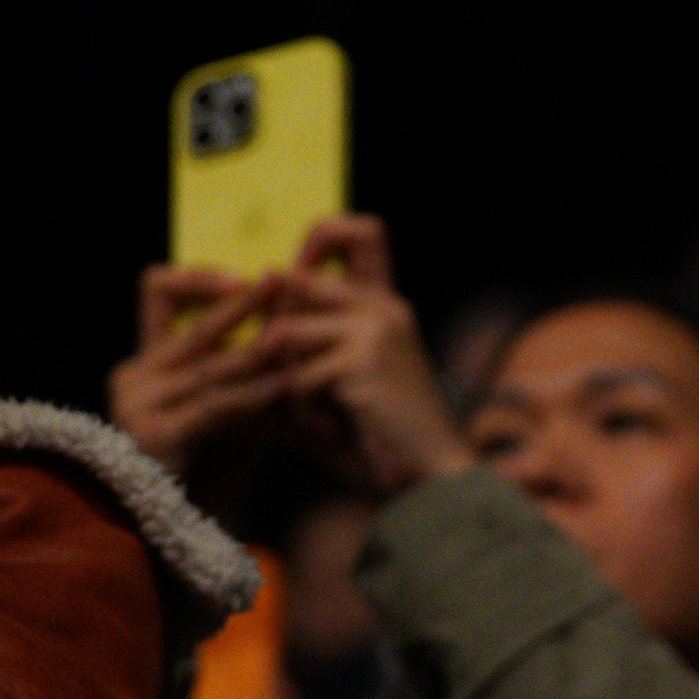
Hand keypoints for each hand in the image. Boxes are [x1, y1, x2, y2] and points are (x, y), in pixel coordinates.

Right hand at [108, 265, 292, 478]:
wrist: (176, 533)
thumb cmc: (207, 470)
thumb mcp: (226, 409)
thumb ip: (246, 371)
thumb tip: (291, 325)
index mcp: (148, 364)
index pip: (158, 293)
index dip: (198, 279)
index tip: (241, 278)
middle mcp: (135, 378)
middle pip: (193, 327)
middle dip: (243, 303)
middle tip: (280, 280)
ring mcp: (139, 406)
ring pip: (208, 367)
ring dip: (256, 350)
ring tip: (292, 333)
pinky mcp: (155, 436)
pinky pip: (213, 406)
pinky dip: (252, 394)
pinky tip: (283, 386)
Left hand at [268, 215, 466, 494]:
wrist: (433, 468)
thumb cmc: (388, 430)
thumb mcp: (355, 373)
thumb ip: (321, 339)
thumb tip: (265, 316)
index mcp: (388, 303)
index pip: (361, 229)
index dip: (317, 240)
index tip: (298, 282)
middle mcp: (384, 306)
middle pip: (297, 282)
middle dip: (276, 330)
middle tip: (293, 375)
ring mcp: (374, 330)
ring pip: (287, 335)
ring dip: (290, 380)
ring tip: (318, 411)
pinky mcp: (361, 362)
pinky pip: (298, 377)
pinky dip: (306, 411)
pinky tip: (336, 427)